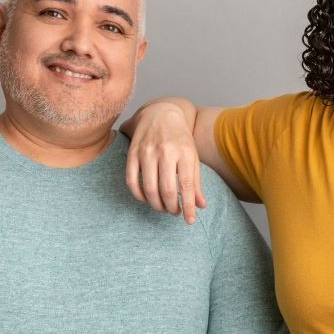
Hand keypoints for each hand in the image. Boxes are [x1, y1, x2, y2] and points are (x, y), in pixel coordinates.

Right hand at [124, 99, 206, 221]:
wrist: (160, 113)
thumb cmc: (180, 139)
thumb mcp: (192, 157)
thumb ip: (196, 182)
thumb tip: (201, 206)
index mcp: (184, 152)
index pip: (187, 186)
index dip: (189, 207)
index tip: (190, 221)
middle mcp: (165, 151)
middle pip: (167, 190)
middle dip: (172, 208)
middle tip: (175, 212)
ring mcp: (146, 151)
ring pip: (149, 189)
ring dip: (157, 205)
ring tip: (163, 208)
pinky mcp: (132, 153)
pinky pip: (132, 181)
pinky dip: (139, 196)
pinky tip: (147, 199)